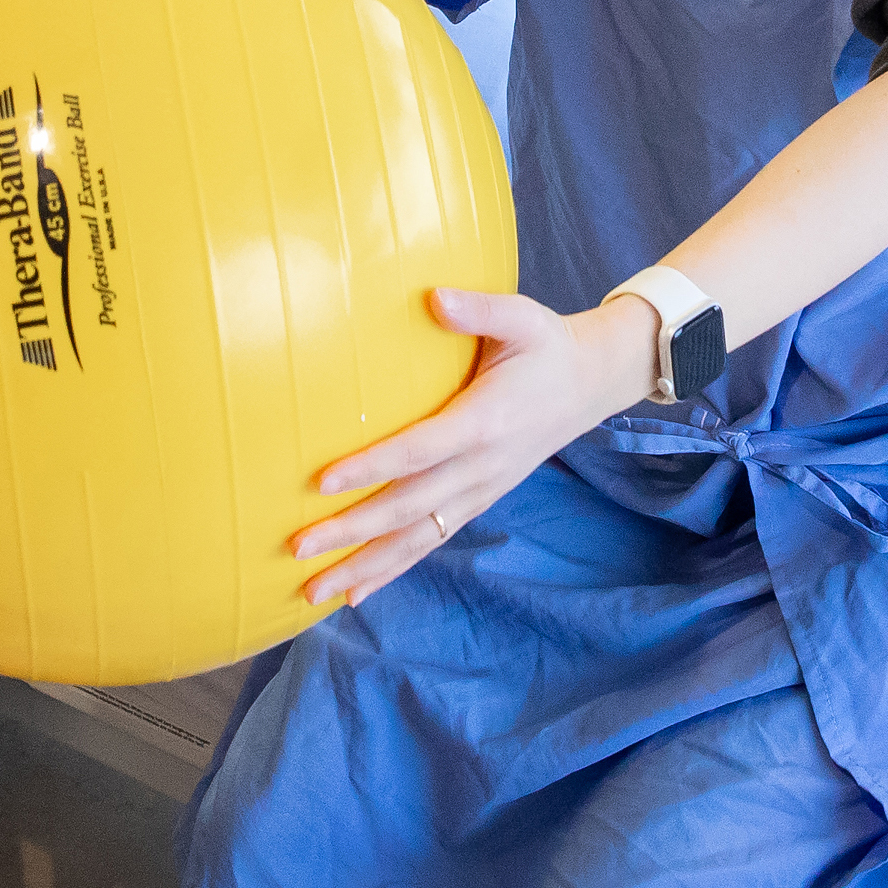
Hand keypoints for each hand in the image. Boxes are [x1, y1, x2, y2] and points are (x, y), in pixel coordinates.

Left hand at [293, 288, 655, 607]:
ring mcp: (480, 491)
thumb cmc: (545, 346)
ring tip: (313, 590)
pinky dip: (393, 568)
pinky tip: (356, 590)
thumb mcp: (521, 317)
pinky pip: (431, 540)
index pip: (419, 451)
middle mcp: (481, 468)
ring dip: (365, 565)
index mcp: (484, 422)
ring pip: (416, 538)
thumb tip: (434, 296)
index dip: (372, 468)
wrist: (590, 385)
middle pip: (408, 508)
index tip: (322, 482)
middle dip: (352, 531)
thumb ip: (478, 309)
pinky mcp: (478, 500)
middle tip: (297, 546)